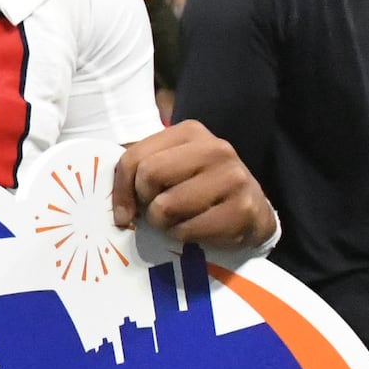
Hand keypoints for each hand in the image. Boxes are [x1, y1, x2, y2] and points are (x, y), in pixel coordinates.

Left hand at [114, 122, 275, 254]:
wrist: (252, 211)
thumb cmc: (198, 188)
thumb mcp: (169, 168)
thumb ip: (137, 172)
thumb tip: (117, 208)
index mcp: (190, 132)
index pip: (134, 158)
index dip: (121, 190)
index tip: (126, 209)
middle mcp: (215, 148)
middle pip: (149, 176)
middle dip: (146, 202)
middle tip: (159, 210)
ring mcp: (233, 177)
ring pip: (166, 207)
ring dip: (164, 223)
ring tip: (180, 219)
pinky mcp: (243, 209)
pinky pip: (187, 231)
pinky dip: (183, 237)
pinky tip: (198, 228)